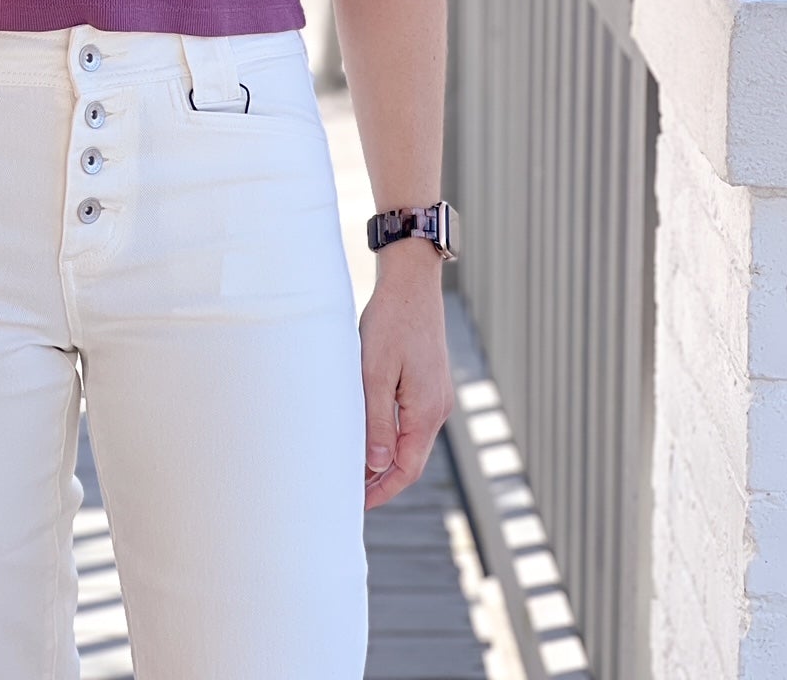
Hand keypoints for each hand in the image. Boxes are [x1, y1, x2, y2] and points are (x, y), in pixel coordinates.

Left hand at [359, 243, 454, 509]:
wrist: (412, 282)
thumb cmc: (391, 322)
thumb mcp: (375, 372)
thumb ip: (377, 421)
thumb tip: (378, 466)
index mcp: (426, 411)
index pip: (406, 469)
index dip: (382, 491)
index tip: (356, 504)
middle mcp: (437, 408)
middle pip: (411, 460)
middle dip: (382, 480)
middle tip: (349, 492)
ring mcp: (435, 395)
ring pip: (410, 440)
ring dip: (385, 457)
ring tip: (353, 466)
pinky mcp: (428, 382)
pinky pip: (411, 420)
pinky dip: (391, 435)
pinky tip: (369, 432)